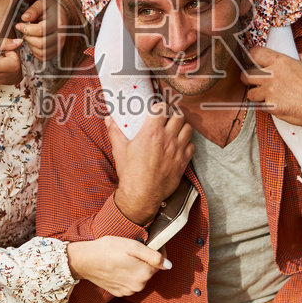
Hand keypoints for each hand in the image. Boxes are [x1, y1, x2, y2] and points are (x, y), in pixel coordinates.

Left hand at [14, 0, 59, 65]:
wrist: (62, 15)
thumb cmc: (50, 9)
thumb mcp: (42, 4)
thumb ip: (33, 10)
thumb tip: (24, 18)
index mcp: (58, 22)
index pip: (41, 30)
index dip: (27, 29)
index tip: (19, 25)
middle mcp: (61, 35)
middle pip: (41, 43)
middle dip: (28, 38)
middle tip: (25, 32)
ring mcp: (60, 44)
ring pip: (42, 52)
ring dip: (31, 45)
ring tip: (30, 36)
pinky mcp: (57, 51)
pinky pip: (44, 57)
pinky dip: (35, 52)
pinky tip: (34, 42)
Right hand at [66, 235, 167, 296]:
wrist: (84, 261)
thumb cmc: (107, 249)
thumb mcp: (132, 246)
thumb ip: (153, 255)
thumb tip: (169, 265)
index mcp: (144, 274)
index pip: (160, 262)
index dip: (156, 251)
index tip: (147, 243)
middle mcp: (138, 286)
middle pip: (150, 271)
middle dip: (145, 261)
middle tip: (131, 250)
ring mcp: (128, 291)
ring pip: (140, 277)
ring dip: (136, 268)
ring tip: (122, 258)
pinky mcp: (119, 293)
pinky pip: (130, 283)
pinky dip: (127, 275)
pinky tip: (117, 267)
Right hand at [108, 101, 192, 225]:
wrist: (141, 195)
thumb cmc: (130, 173)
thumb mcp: (119, 150)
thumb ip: (115, 132)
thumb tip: (109, 120)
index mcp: (151, 132)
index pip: (162, 108)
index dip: (161, 106)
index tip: (158, 109)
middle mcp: (167, 139)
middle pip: (179, 116)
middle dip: (174, 114)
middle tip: (169, 117)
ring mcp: (177, 150)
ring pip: (188, 128)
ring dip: (182, 126)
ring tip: (176, 129)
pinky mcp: (183, 162)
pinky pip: (191, 146)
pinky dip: (187, 143)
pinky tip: (180, 145)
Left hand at [243, 48, 301, 148]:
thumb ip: (301, 59)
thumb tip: (300, 56)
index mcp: (280, 61)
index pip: (255, 53)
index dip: (251, 57)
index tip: (251, 61)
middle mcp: (272, 75)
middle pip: (246, 74)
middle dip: (248, 78)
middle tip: (253, 81)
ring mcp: (270, 92)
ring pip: (250, 93)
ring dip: (255, 94)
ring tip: (263, 95)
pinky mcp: (271, 107)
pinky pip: (260, 106)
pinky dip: (264, 106)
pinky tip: (273, 105)